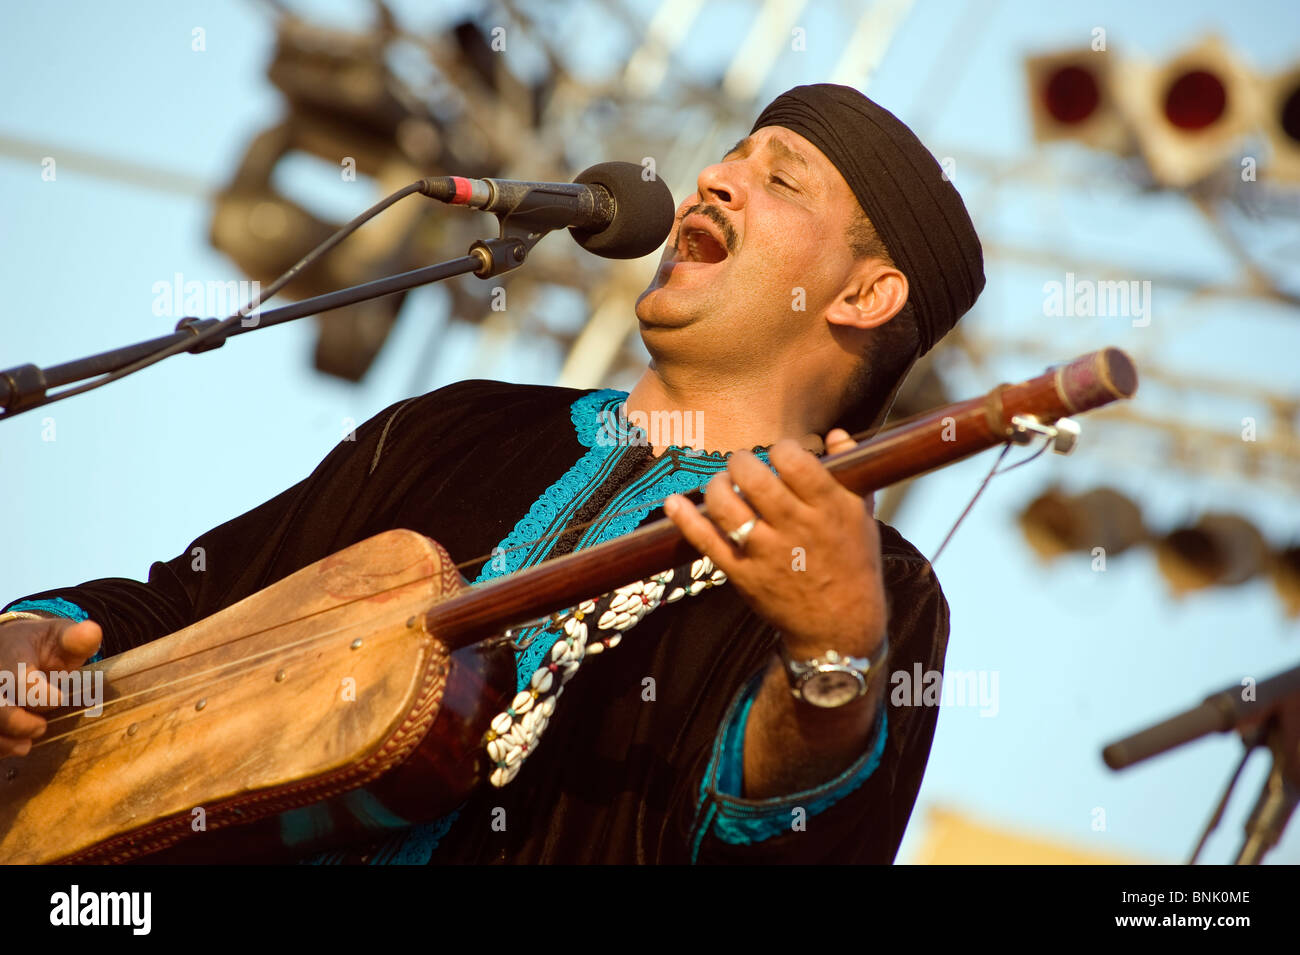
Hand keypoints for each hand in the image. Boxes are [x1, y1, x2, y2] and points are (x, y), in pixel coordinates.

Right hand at [0, 616, 101, 755]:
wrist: (9, 645)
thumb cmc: (41, 644)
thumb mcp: (60, 635)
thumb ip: (76, 638)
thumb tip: (92, 631)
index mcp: (12, 658)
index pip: (21, 682)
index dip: (42, 697)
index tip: (59, 697)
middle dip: (20, 724)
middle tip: (41, 727)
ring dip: (6, 742)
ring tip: (26, 743)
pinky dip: (0, 747)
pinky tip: (15, 745)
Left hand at [663, 428, 886, 656]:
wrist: (839, 628)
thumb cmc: (853, 565)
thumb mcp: (863, 517)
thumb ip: (851, 471)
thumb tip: (836, 434)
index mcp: (829, 508)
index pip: (794, 461)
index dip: (781, 449)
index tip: (780, 455)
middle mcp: (796, 527)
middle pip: (753, 478)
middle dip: (741, 462)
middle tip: (743, 466)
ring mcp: (766, 553)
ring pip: (725, 506)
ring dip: (716, 486)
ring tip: (723, 485)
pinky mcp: (743, 575)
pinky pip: (706, 541)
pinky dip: (685, 519)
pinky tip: (674, 503)